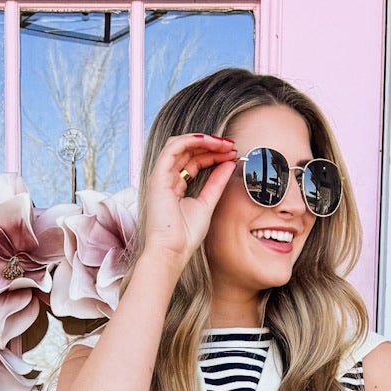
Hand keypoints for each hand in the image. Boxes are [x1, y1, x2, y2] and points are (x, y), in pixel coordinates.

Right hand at [141, 133, 236, 269]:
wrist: (172, 250)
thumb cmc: (185, 236)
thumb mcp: (207, 203)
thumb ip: (216, 183)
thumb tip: (229, 164)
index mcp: (175, 186)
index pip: (193, 161)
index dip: (212, 154)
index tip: (231, 154)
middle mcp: (166, 178)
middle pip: (188, 151)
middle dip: (210, 145)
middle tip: (230, 146)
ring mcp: (161, 176)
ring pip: (180, 145)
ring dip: (202, 140)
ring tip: (222, 143)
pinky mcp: (158, 176)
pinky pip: (173, 148)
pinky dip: (190, 141)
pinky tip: (209, 141)